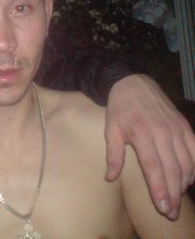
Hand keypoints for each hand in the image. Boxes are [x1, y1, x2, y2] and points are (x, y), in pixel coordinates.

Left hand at [104, 74, 194, 219]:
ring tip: (177, 201)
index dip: (160, 189)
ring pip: (186, 163)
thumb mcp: (110, 129)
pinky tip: (188, 180)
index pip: (154, 167)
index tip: (162, 207)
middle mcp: (162, 133)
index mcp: (141, 134)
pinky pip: (194, 151)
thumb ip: (113, 154)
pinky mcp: (184, 126)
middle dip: (173, 194)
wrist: (133, 82)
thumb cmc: (119, 108)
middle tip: (170, 213)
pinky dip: (194, 168)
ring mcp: (176, 129)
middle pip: (172, 170)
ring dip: (183, 185)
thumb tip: (110, 178)